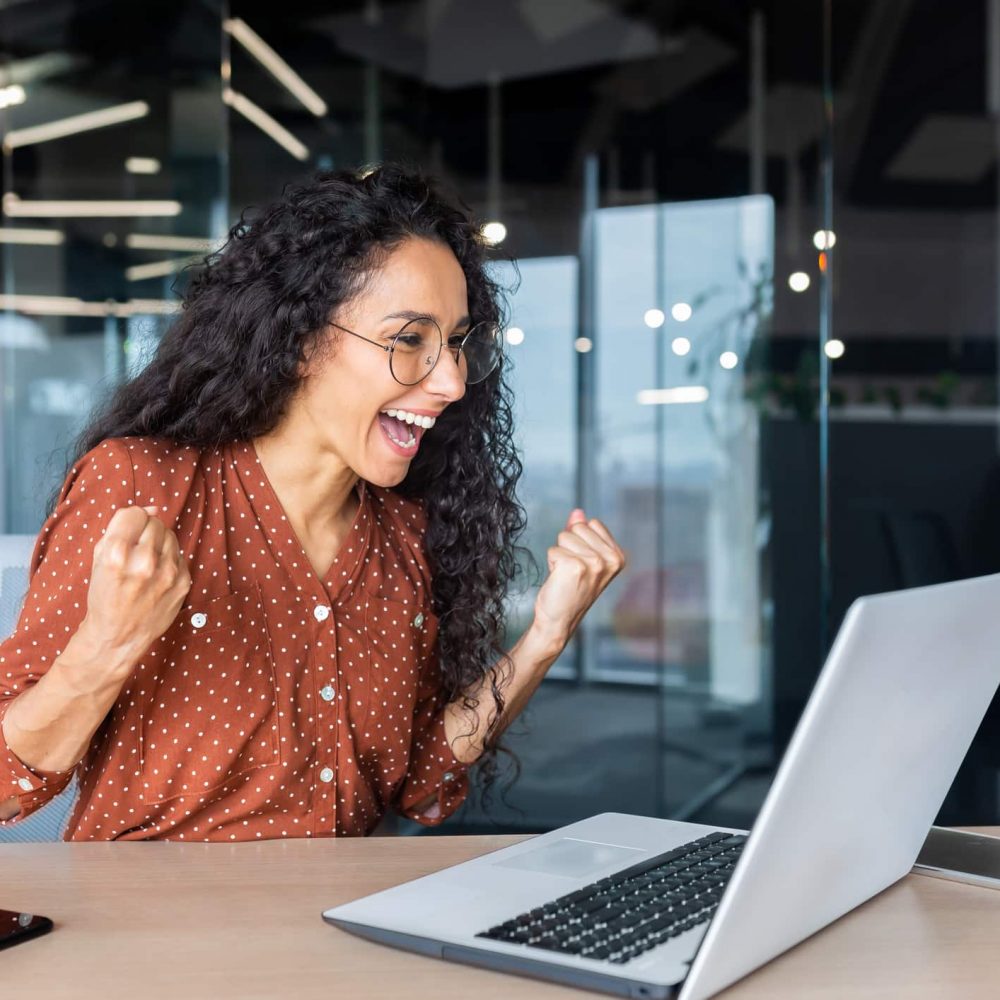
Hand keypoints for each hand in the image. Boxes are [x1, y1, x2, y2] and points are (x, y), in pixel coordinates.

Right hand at [77, 505, 191, 670]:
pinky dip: (169, 559)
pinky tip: (156, 574)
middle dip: (145, 531)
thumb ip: (121, 528)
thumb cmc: (105, 595)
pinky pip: (180, 555)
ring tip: (146, 561)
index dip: (130, 520)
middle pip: (155, 523)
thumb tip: (152, 508)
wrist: (119, 635)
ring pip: (170, 536)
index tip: (127, 530)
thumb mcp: (99, 559)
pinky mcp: (183, 583)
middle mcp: (145, 563)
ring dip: (159, 543)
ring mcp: (168, 574)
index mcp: (117, 555)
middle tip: (136, 548)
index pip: (134, 513)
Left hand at [531, 509, 626, 649]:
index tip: (582, 565)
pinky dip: (551, 563)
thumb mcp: (583, 558)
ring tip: (566, 576)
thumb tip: (578, 511)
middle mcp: (610, 559)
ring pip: (564, 537)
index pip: (592, 523)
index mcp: (618, 556)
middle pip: (578, 527)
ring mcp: (594, 563)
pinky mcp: (574, 566)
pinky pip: (553, 550)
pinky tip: (559, 580)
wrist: (559, 621)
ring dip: (559, 555)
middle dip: (569, 546)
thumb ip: (582, 533)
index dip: (580, 541)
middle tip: (572, 571)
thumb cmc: (570, 590)